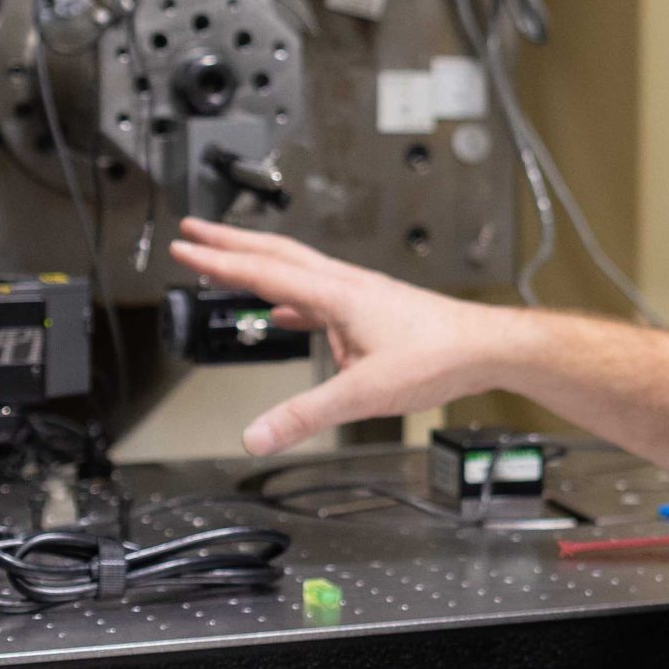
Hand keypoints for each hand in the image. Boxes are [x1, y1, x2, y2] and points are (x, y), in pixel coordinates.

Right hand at [171, 219, 511, 455]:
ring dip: (258, 264)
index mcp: (335, 295)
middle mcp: (343, 285)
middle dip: (230, 243)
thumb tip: (256, 436)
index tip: (184, 249)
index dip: (217, 262)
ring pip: (296, 270)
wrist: (484, 348)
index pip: (262, 272)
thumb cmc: (437, 357)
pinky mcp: (370, 309)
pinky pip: (316, 297)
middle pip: (275, 254)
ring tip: (228, 264)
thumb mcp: (363, 394)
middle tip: (193, 233)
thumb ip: (305, 416)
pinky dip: (290, 299)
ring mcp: (357, 295)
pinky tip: (285, 315)